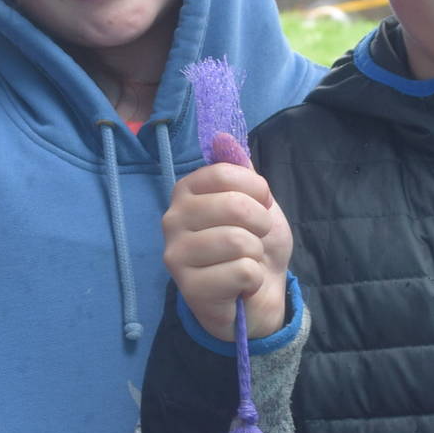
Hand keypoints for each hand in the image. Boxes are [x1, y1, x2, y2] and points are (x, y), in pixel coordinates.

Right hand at [161, 162, 292, 340]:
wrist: (257, 296)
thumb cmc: (253, 245)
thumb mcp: (256, 202)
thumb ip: (241, 171)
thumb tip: (223, 136)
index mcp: (186, 192)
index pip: (226, 172)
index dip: (257, 189)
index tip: (260, 204)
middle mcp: (172, 219)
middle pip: (234, 206)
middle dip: (261, 224)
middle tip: (256, 238)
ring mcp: (176, 254)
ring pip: (239, 241)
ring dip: (256, 254)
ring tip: (246, 261)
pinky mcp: (188, 288)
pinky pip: (242, 271)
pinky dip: (253, 279)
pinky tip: (240, 284)